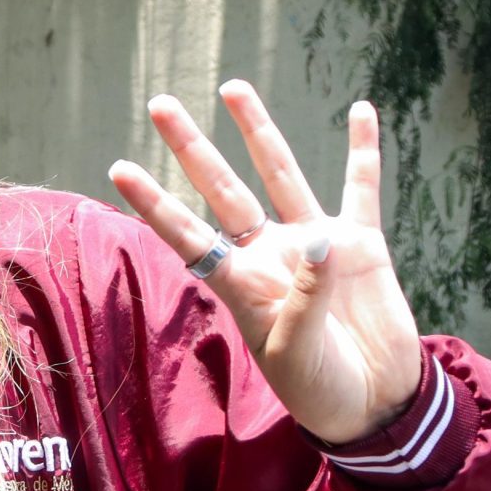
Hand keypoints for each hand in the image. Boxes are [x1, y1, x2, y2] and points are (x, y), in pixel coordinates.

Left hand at [110, 81, 422, 444]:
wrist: (372, 404)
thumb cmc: (318, 388)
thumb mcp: (296, 353)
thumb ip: (304, 300)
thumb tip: (318, 243)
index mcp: (239, 284)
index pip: (187, 234)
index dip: (154, 204)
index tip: (118, 168)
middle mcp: (268, 254)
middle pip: (222, 190)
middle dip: (191, 148)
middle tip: (160, 103)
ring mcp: (315, 244)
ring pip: (280, 174)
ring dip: (258, 131)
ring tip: (232, 87)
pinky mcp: (362, 245)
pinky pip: (361, 188)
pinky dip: (364, 150)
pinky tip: (360, 110)